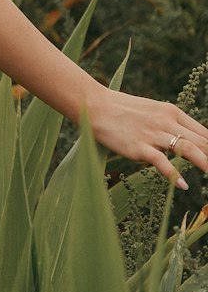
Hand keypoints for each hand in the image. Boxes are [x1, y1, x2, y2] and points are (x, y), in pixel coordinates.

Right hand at [87, 86, 207, 189]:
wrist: (94, 105)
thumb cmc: (122, 109)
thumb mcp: (152, 111)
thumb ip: (170, 123)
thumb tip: (187, 140)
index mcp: (171, 112)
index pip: (204, 133)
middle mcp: (166, 121)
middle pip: (201, 141)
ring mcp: (152, 134)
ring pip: (188, 149)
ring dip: (205, 164)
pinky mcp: (139, 146)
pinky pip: (161, 162)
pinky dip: (174, 175)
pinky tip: (183, 185)